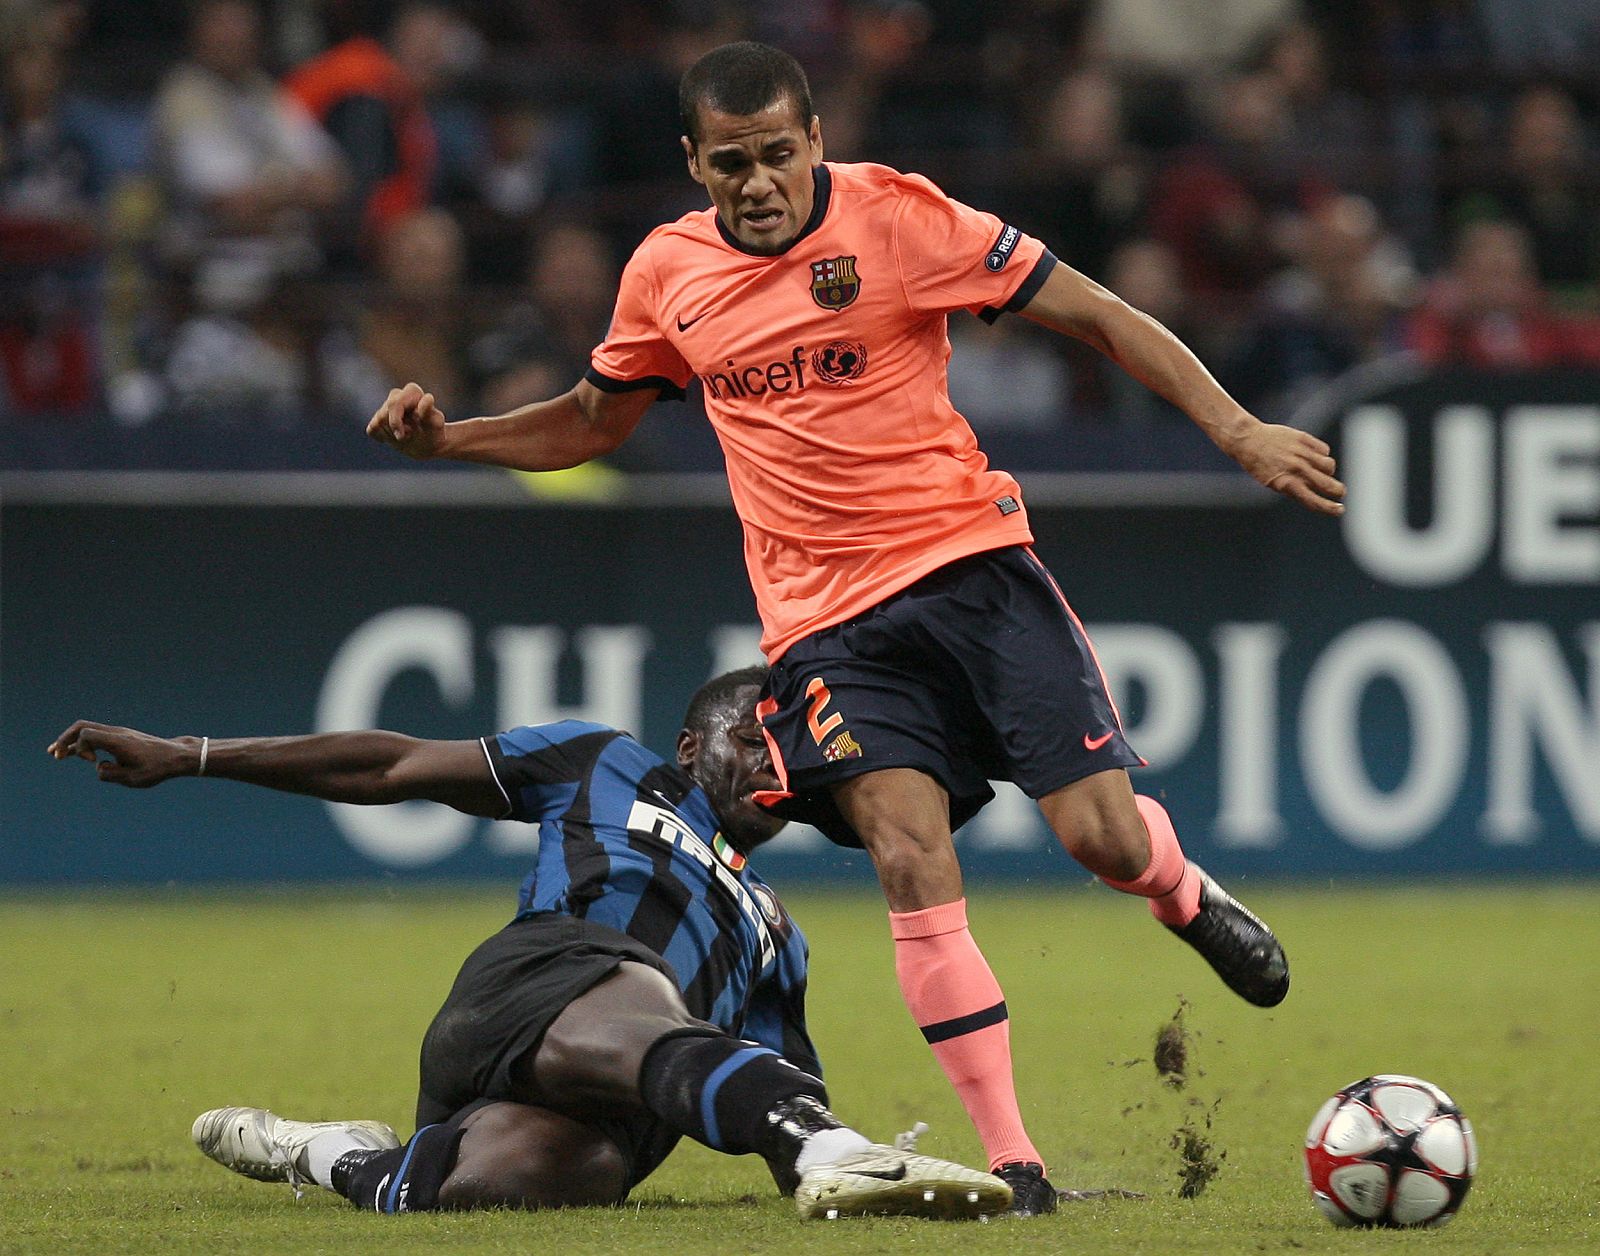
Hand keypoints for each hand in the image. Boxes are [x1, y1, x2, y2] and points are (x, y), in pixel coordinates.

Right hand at [47, 721, 196, 787]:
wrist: (175, 757)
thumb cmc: (157, 768)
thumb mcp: (133, 779)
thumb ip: (110, 774)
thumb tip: (98, 767)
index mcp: (118, 741)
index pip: (86, 734)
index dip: (81, 748)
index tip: (93, 762)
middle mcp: (116, 733)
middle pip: (82, 726)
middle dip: (65, 739)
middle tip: (54, 754)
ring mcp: (118, 733)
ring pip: (88, 730)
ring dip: (71, 741)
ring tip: (56, 754)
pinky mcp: (121, 738)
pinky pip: (97, 735)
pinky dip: (84, 743)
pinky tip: (75, 754)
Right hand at [367, 382, 446, 459]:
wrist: (429, 445)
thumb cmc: (433, 433)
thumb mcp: (435, 425)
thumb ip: (430, 412)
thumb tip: (428, 398)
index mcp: (412, 391)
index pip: (394, 404)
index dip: (396, 422)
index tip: (409, 433)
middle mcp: (397, 395)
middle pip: (383, 414)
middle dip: (393, 428)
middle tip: (406, 437)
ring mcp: (386, 406)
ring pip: (377, 422)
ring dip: (391, 434)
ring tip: (405, 436)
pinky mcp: (378, 419)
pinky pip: (372, 429)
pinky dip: (382, 437)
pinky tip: (395, 437)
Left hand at [1229, 422, 1345, 515]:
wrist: (1248, 440)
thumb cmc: (1260, 466)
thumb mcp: (1274, 484)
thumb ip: (1296, 490)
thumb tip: (1319, 495)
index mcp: (1288, 484)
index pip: (1315, 501)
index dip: (1330, 508)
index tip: (1340, 510)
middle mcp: (1297, 469)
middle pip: (1329, 484)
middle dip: (1338, 491)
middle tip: (1339, 492)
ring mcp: (1302, 453)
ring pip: (1329, 466)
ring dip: (1328, 471)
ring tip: (1319, 471)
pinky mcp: (1304, 439)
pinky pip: (1324, 450)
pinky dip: (1321, 455)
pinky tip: (1311, 456)